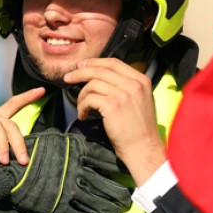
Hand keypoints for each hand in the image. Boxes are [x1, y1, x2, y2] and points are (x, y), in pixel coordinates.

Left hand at [63, 58, 165, 184]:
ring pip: (92, 84)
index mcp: (141, 80)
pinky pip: (89, 99)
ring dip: (81, 96)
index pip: (114, 63)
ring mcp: (123, 94)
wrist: (144, 149)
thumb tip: (101, 78)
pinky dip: (82, 107)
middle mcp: (134, 84)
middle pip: (100, 70)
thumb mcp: (141, 101)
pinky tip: (83, 115)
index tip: (82, 66)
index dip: (95, 62)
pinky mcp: (113, 105)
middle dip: (80, 72)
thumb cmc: (140, 130)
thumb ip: (127, 87)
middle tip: (68, 78)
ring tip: (81, 107)